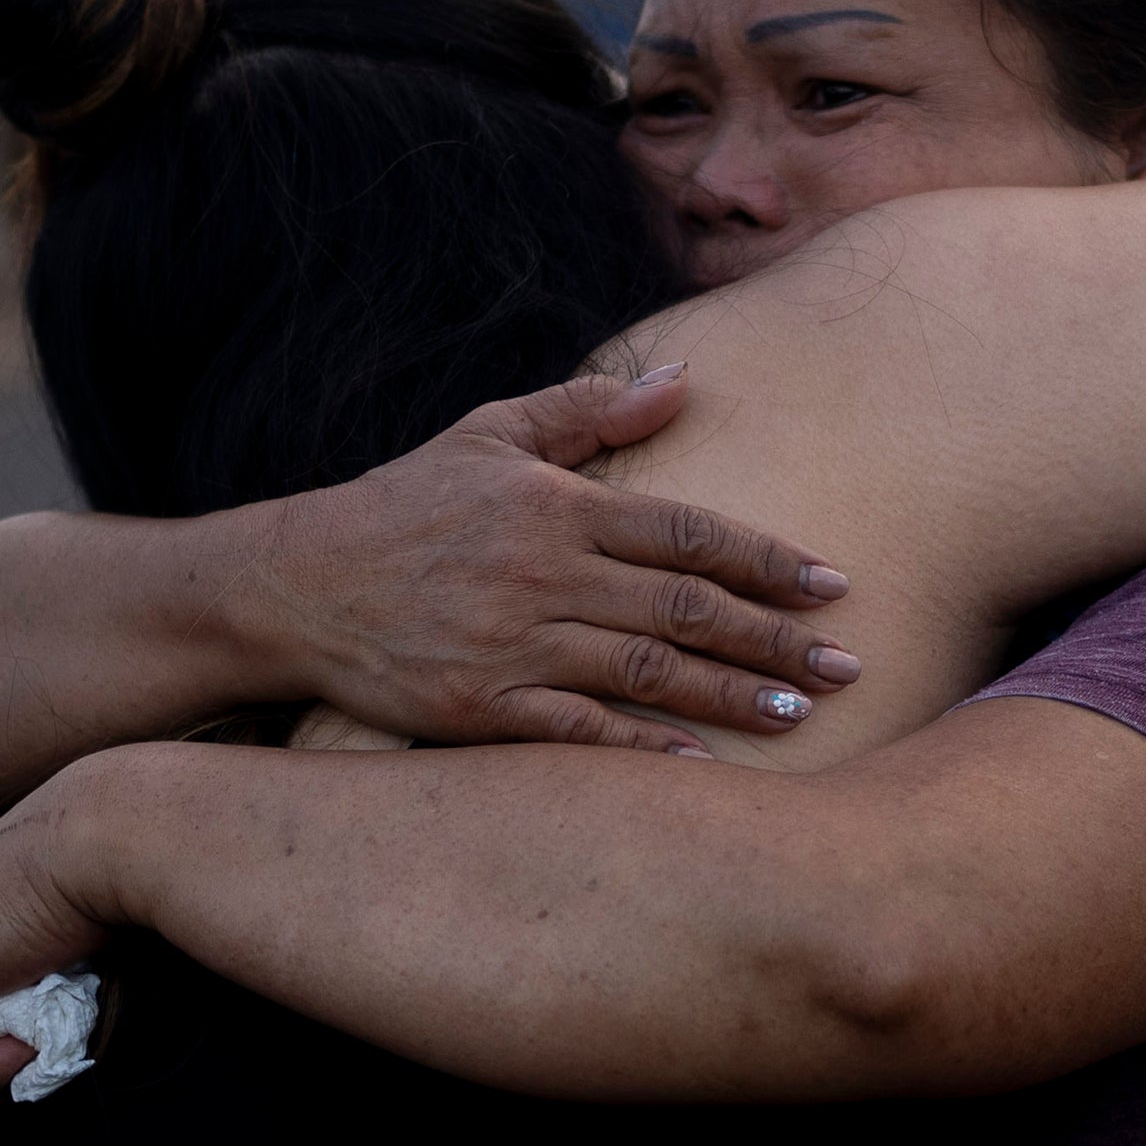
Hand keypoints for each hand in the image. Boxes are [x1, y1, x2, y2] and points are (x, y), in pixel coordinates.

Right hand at [244, 366, 856, 753]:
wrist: (293, 585)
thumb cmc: (400, 506)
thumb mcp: (488, 434)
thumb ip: (587, 410)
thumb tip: (685, 380)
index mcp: (556, 505)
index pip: (688, 532)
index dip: (769, 559)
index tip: (835, 583)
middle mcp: (543, 573)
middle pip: (686, 606)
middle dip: (776, 637)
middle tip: (852, 663)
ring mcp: (511, 643)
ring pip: (646, 670)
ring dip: (731, 694)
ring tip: (802, 712)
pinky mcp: (476, 707)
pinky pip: (575, 731)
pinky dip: (639, 748)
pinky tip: (698, 766)